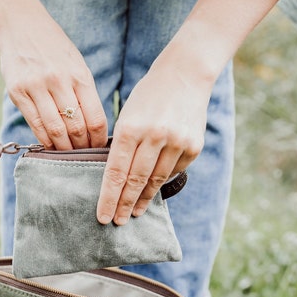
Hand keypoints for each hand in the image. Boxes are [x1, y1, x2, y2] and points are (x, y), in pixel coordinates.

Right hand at [0, 0, 107, 149]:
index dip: (99, 140)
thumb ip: (84, 92)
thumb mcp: (76, 64)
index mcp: (80, 75)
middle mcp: (59, 82)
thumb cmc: (54, 47)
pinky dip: (45, 140)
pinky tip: (50, 145)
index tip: (100, 149)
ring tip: (68, 155)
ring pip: (56, 130)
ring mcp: (37, 87)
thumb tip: (94, 127)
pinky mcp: (18, 92)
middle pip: (77, 128)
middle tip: (84, 156)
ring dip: (64, 148)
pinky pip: (35, 124)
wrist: (20, 23)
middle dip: (82, 147)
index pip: (95, 118)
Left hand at [96, 45, 210, 224]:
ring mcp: (177, 142)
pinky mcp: (193, 146)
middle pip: (135, 181)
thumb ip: (123, 146)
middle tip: (117, 222)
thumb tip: (116, 180)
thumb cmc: (148, 96)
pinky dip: (162, 180)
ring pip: (156, 180)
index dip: (108, 198)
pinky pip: (174, 170)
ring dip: (143, 199)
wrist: (185, 74)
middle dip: (124, 204)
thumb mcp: (128, 115)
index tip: (103, 216)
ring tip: (134, 212)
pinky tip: (153, 189)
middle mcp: (154, 136)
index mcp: (131, 128)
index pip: (115, 172)